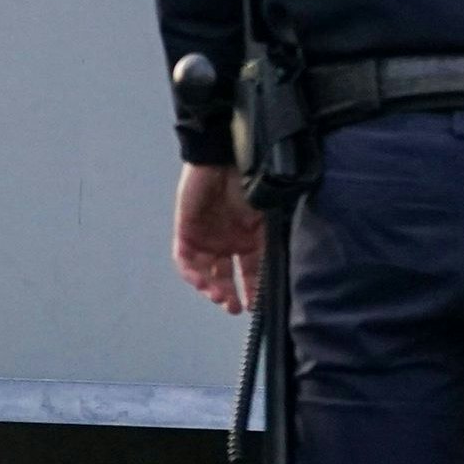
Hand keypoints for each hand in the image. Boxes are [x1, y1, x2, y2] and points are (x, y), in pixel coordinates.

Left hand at [172, 162, 264, 312]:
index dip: (253, 292)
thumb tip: (278, 279)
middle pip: (225, 278)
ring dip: (211, 288)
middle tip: (234, 307)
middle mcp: (226, 242)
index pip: (250, 274)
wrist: (225, 155)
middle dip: (230, 295)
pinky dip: (191, 273)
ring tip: (220, 296)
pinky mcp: (186, 230)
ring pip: (204, 272)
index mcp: (248, 240)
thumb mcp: (267, 219)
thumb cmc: (250, 183)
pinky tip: (201, 281)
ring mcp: (205, 237)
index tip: (255, 307)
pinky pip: (185, 259)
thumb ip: (271, 247)